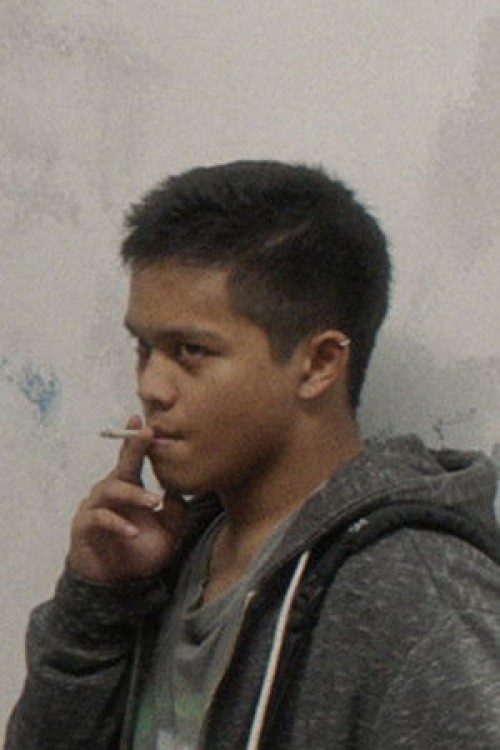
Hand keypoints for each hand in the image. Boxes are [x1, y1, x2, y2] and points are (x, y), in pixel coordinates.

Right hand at [68, 416, 186, 582]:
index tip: (143, 421)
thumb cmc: (141, 552)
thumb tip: (179, 488)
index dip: (136, 440)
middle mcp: (108, 493)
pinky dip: (117, 524)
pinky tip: (133, 532)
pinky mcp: (83, 528)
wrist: (118, 585)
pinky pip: (99, 518)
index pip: (131, 459)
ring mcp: (94, 508)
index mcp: (128, 488)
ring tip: (153, 502)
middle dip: (134, 449)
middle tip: (149, 436)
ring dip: (134, 494)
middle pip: (121, 467)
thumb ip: (176, 510)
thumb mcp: (169, 532)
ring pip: (111, 490)